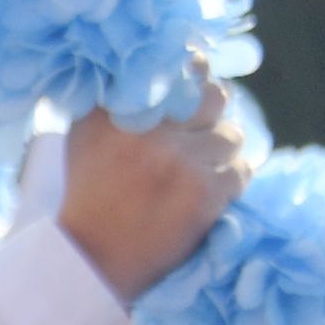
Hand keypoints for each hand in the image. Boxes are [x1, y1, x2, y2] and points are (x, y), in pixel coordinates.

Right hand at [60, 81, 252, 299]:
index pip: (181, 69)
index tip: (196, 85)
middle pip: (216, 97)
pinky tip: (205, 193)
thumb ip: (114, 100)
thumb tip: (163, 65)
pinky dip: (228, 183)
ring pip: (231, 137)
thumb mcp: (84, 137)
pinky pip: (240, 172)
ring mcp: (179, 161)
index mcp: (115, 112)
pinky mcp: (204, 193)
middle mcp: (148, 130)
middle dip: (213, 113)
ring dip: (218, 154)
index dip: (198, 73)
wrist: (89, 259)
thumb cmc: (87, 196)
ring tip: (195, 172)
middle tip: (199, 133)